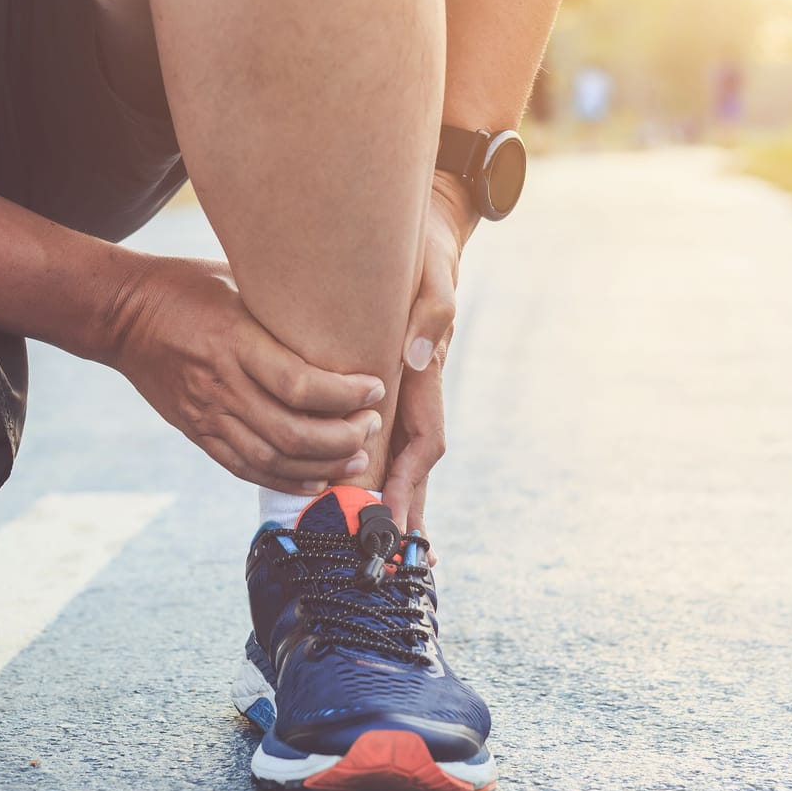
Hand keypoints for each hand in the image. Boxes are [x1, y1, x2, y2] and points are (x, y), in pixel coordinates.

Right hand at [108, 256, 385, 494]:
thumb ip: (281, 306)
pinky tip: (317, 479)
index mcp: (235, 341)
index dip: (346, 395)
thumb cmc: (188, 285)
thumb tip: (340, 310)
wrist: (122, 314)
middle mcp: (221, 385)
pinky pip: (245, 468)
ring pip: (273, 460)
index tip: (376, 388)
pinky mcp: (197, 432)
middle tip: (372, 426)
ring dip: (322, 465)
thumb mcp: (238, 280)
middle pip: (293, 433)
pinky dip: (285, 480)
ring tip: (357, 457)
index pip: (301, 385)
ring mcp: (207, 414)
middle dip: (343, 438)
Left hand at [383, 174, 478, 540]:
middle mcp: (417, 392)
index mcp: (427, 376)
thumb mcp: (433, 274)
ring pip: (396, 456)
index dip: (408, 481)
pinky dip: (373, 470)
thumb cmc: (429, 252)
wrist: (429, 231)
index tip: (390, 515)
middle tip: (386, 559)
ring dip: (388, 502)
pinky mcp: (388, 383)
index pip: (424, 442)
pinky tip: (357, 496)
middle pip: (413, 465)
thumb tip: (416, 357)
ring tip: (377, 549)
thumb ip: (430, 312)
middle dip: (401, 511)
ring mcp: (405, 391)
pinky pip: (379, 433)